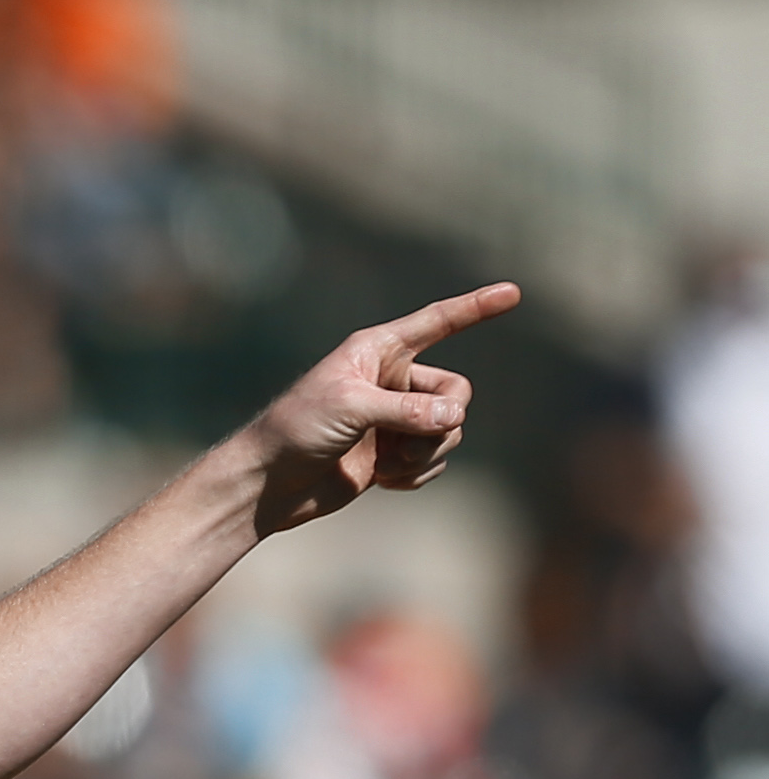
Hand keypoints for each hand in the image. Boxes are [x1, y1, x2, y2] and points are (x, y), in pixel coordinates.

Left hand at [242, 281, 518, 533]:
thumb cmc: (295, 431)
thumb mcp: (351, 409)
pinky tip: (382, 481)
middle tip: (405, 443)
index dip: (475, 308)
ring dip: (425, 453)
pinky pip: (436, 460)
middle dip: (443, 421)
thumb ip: (408, 410)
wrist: (267, 486)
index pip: (437, 322)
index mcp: (377, 351)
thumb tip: (455, 419)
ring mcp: (394, 420)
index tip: (512, 292)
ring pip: (451, 430)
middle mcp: (391, 380)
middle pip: (458, 391)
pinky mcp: (393, 456)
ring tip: (385, 465)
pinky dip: (417, 474)